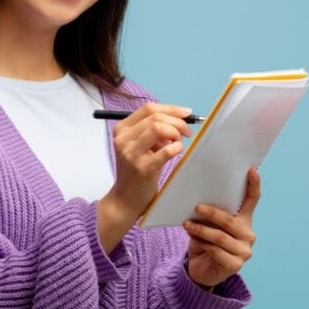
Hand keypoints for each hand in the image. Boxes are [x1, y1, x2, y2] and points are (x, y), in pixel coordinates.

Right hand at [97, 103, 192, 252]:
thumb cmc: (135, 171)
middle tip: (187, 132)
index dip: (170, 108)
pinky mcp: (142, 168)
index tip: (186, 113)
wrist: (125, 200)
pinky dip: (176, 147)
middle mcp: (123, 139)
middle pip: (155, 116)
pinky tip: (178, 151)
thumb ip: (151, 131)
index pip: (148, 108)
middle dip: (177, 121)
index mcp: (121, 129)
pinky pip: (166, 150)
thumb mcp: (138, 146)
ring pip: (158, 128)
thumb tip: (178, 118)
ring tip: (179, 142)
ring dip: (176, 132)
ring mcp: (131, 153)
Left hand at [183, 167, 260, 289]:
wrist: (201, 270)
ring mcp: (244, 251)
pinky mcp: (234, 265)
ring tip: (187, 224)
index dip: (253, 185)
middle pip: (231, 220)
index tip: (251, 169)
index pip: (252, 200)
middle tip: (197, 207)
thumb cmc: (204, 242)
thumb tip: (199, 200)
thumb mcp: (207, 225)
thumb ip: (209, 214)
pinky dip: (202, 244)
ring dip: (202, 230)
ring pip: (220, 236)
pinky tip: (193, 239)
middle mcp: (248, 235)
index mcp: (244, 220)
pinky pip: (216, 250)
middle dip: (213, 213)